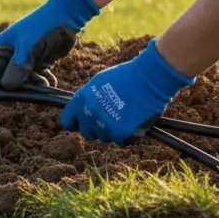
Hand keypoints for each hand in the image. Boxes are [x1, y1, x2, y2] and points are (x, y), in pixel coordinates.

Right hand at [0, 0, 99, 88]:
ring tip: (45, 83)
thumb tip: (6, 88)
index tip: (9, 99)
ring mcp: (26, 57)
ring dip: (35, 85)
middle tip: (32, 91)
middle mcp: (12, 54)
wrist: (67, 16)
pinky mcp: (40, 60)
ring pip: (26, 80)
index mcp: (3, 48)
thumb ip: (17, 69)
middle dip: (21, 86)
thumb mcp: (27, 48)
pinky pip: (38, 76)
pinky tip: (50, 81)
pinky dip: (44, 81)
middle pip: (10, 78)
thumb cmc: (42, 28)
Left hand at [60, 39, 194, 145]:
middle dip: (96, 128)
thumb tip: (80, 111)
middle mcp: (89, 114)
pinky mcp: (121, 133)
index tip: (84, 122)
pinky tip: (134, 122)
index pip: (68, 122)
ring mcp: (104, 125)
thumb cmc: (126, 76)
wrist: (150, 78)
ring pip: (104, 137)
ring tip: (125, 116)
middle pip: (87, 133)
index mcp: (80, 101)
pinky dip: (127, 135)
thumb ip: (87, 99)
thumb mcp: (98, 82)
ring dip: (112, 131)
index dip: (77, 122)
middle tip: (110, 117)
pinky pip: (121, 141)